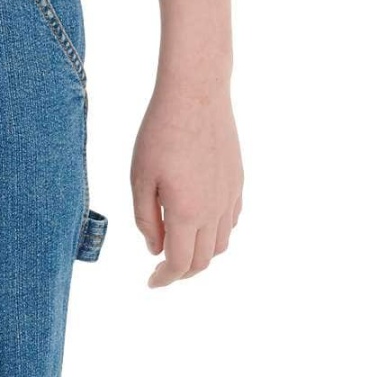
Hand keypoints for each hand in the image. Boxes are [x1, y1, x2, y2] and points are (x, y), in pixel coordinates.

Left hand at [131, 77, 242, 285]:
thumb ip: (146, 220)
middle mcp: (213, 210)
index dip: (164, 279)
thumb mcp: (140, 179)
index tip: (151, 282)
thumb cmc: (160, 133)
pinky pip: (231, 221)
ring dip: (200, 255)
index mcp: (186, 213)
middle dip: (181, 272)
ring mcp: (229, 196)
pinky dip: (216, 234)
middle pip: (202, 261)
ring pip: (220, 244)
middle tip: (162, 270)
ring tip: (180, 248)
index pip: (179, 264)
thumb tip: (155, 248)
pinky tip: (199, 225)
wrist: (196, 94)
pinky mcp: (237, 181)